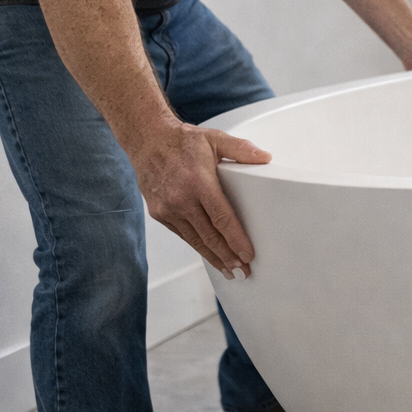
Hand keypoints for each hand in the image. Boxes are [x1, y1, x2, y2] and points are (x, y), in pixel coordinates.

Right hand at [127, 120, 271, 278]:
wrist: (146, 140)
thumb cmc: (181, 141)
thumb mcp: (215, 139)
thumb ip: (241, 149)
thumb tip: (265, 157)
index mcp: (198, 182)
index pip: (222, 218)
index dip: (236, 240)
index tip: (247, 255)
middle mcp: (181, 199)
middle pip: (209, 236)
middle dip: (228, 257)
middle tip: (243, 271)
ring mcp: (168, 209)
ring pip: (195, 240)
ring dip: (214, 258)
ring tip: (230, 271)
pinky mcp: (159, 214)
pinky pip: (183, 235)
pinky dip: (198, 247)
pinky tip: (210, 255)